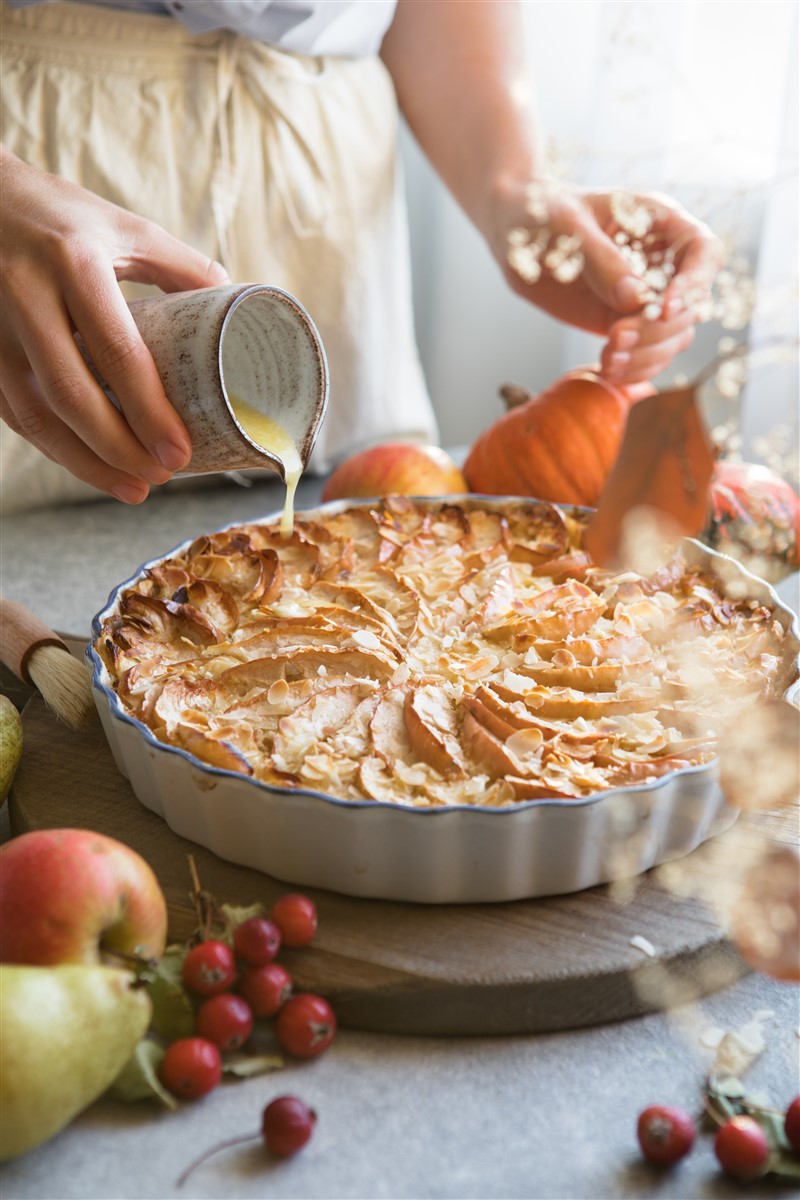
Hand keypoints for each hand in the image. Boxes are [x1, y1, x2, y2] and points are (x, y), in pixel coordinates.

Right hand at [0, 149, 229, 502]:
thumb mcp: (124, 228)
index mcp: (74, 263)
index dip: (149, 412)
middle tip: (160, 478)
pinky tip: (88, 465)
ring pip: (35, 414)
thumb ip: (180, 267)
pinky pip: (14, 412)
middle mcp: (26, 295)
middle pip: (72, 395)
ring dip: (85, 462)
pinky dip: (52, 447)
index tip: (179, 452)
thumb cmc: (60, 216)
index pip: (117, 352)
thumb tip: (235, 308)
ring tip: (132, 488)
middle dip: (119, 449)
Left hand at [493, 178, 723, 389]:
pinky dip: (634, 368)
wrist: (514, 233)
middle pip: (692, 306)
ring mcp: (647, 297)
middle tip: (614, 338)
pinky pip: (648, 354)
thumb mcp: (567, 227)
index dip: (693, 284)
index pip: (704, 253)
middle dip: (657, 330)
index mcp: (662, 223)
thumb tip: (636, 299)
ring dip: (647, 355)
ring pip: (675, 336)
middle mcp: (663, 262)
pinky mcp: (626, 323)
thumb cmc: (542, 213)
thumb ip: (602, 260)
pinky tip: (608, 370)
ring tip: (608, 358)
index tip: (664, 308)